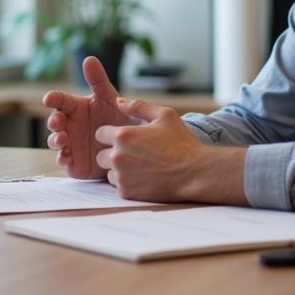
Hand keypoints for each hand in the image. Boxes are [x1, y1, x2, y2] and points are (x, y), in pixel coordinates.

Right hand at [44, 56, 131, 178]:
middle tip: (57, 122)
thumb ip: (98, 80)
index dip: (52, 98)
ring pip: (55, 142)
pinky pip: (63, 161)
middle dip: (52, 122)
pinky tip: (66, 157)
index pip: (59, 100)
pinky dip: (61, 159)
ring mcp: (70, 144)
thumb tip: (89, 58)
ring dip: (55, 140)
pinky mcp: (74, 162)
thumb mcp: (109, 97)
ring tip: (62, 140)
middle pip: (53, 122)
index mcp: (75, 107)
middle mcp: (69, 125)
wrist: (132, 145)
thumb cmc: (118, 118)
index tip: (48, 98)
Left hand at [96, 98, 247, 203]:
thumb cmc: (181, 142)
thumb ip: (138, 106)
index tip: (127, 139)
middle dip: (113, 153)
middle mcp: (118, 156)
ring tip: (141, 167)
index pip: (100, 134)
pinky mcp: (126, 192)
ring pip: (108, 172)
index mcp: (123, 135)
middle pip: (100, 155)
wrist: (194, 172)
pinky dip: (127, 183)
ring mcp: (121, 176)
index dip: (112, 135)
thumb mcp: (164, 115)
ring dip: (119, 170)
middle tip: (135, 155)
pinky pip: (118, 186)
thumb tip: (119, 102)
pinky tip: (144, 178)